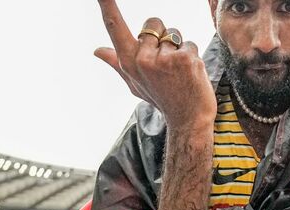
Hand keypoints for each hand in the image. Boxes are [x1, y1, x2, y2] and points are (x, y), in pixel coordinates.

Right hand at [93, 0, 216, 128]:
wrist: (188, 119)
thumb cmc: (162, 99)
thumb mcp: (135, 83)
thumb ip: (117, 63)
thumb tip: (97, 51)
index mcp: (129, 62)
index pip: (115, 28)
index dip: (107, 6)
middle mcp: (143, 59)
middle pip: (153, 23)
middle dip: (162, 35)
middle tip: (167, 63)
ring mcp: (163, 59)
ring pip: (174, 34)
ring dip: (179, 47)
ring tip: (179, 70)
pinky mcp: (184, 58)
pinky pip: (189, 43)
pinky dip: (192, 55)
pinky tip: (190, 73)